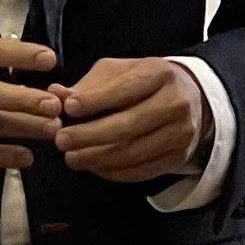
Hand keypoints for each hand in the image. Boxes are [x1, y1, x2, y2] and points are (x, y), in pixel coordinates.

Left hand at [56, 57, 209, 184]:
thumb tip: (56, 94)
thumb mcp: (119, 72)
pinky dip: (113, 172)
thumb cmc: (143, 83)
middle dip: (89, 135)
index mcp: (160, 73)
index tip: (67, 108)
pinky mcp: (178, 157)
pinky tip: (93, 167)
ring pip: (133, 153)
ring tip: (72, 157)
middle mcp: (176, 103)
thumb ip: (88, 85)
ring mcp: (181, 133)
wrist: (188, 99)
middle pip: (128, 126)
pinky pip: (141, 170)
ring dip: (97, 158)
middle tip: (61, 140)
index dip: (94, 100)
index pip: (125, 89)